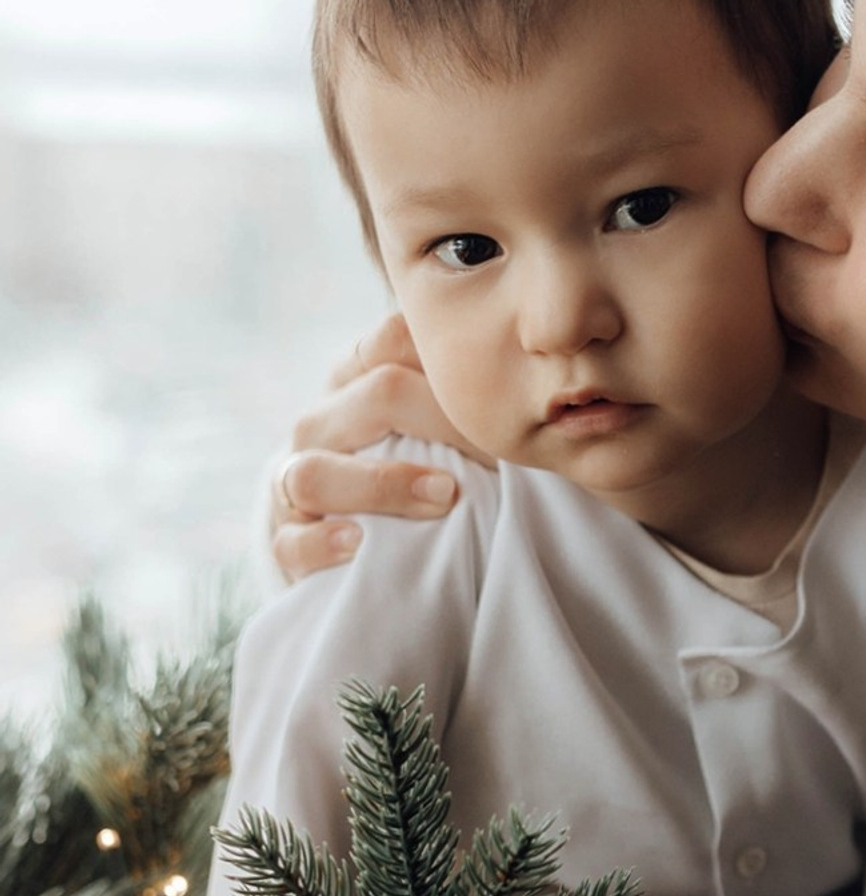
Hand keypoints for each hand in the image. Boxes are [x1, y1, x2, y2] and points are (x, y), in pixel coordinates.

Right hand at [270, 313, 488, 580]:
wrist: (369, 555)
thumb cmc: (424, 481)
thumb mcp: (447, 436)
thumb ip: (469, 406)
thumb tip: (548, 394)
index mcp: (359, 384)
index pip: (394, 340)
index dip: (450, 359)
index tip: (507, 394)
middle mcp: (323, 426)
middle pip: (369, 398)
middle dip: (439, 419)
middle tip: (495, 454)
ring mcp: (294, 484)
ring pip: (314, 471)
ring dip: (383, 484)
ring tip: (443, 497)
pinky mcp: (286, 544)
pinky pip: (291, 542)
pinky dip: (322, 543)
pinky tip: (360, 544)